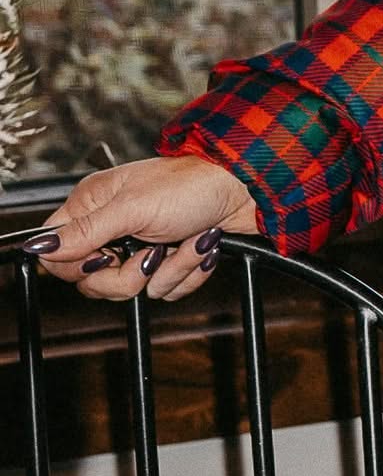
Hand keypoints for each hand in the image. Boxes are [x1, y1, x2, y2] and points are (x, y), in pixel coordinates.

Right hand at [24, 156, 262, 302]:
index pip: (59, 254)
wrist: (249, 187)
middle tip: (152, 251)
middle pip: (94, 283)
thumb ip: (86, 232)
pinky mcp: (172, 260)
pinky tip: (203, 245)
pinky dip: (189, 271)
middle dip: (130, 276)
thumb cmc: (194, 184)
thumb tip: (39, 247)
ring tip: (189, 239)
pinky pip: (167, 290)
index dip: (78, 267)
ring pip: (135, 290)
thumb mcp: (133, 208)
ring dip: (170, 269)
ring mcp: (144, 245)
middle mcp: (115, 226)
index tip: (106, 257)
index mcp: (96, 206)